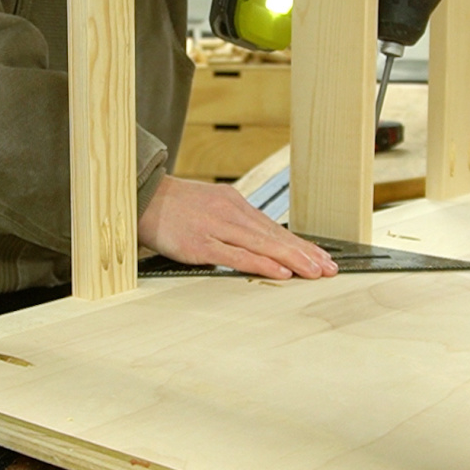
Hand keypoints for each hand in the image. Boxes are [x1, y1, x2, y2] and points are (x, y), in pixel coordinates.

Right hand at [138, 176, 338, 280]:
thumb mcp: (209, 207)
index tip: (322, 256)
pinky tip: (280, 271)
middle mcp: (230, 213)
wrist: (139, 197)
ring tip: (315, 271)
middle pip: (275, 236)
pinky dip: (261, 263)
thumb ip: (231, 224)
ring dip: (293, 259)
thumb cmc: (173, 207)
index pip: (273, 228)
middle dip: (306, 252)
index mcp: (234, 204)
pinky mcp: (200, 245)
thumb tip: (256, 244)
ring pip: (263, 245)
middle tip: (330, 268)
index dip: (300, 244)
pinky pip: (237, 256)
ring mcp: (216, 228)